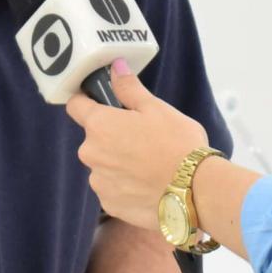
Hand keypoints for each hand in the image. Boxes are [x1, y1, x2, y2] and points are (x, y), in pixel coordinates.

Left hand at [63, 62, 209, 230]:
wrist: (195, 192)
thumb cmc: (177, 144)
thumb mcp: (156, 108)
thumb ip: (129, 88)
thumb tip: (115, 68)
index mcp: (99, 125)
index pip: (76, 105)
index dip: (88, 102)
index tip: (102, 104)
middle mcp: (91, 154)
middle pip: (94, 139)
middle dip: (112, 137)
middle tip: (143, 138)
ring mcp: (99, 182)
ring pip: (104, 165)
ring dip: (118, 163)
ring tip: (149, 165)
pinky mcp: (110, 204)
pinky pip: (112, 189)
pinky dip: (126, 186)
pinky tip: (148, 184)